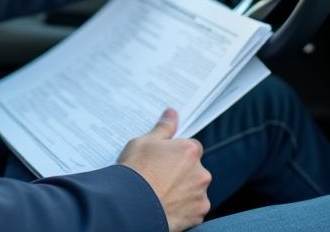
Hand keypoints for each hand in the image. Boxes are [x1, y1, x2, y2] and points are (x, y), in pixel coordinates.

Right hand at [117, 109, 211, 231]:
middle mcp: (200, 173)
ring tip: (161, 193)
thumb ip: (163, 129)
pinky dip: (183, 208)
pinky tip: (166, 205)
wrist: (129, 206)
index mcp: (190, 151)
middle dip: (182, 173)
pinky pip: (193, 209)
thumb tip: (172, 114)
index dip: (177, 153)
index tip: (164, 160)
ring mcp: (200, 196)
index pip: (191, 148)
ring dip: (183, 191)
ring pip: (194, 190)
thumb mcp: (143, 143)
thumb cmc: (135, 172)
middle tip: (160, 177)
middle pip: (195, 170)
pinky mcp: (197, 216)